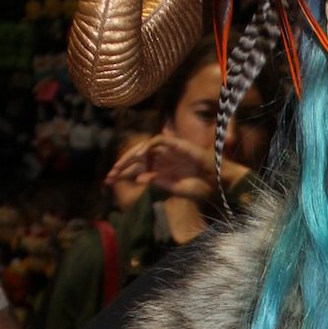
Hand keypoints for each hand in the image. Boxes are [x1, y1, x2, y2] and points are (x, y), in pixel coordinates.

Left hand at [105, 131, 247, 202]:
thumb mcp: (175, 188)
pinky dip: (148, 146)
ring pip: (144, 147)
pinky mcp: (178, 144)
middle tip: (109, 177)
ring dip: (131, 156)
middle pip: (137, 157)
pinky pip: (159, 140)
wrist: (219, 184)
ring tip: (119, 168)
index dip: (123, 173)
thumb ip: (158, 182)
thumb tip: (138, 180)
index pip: (137, 168)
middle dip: (121, 166)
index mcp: (161, 170)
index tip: (109, 182)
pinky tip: (139, 157)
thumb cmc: (201, 188)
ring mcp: (170, 151)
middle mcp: (163, 159)